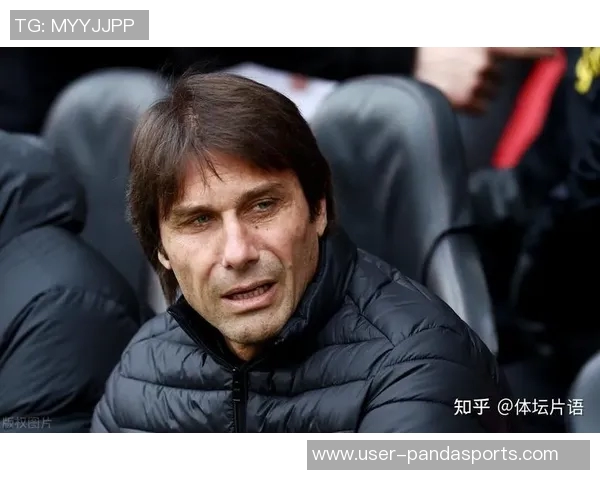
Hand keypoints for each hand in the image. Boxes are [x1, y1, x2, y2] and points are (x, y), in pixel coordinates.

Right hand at [414, 47, 555, 113]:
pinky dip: (470, 106)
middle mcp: (483, 63)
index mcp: (483, 44)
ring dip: (476, 93)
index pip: (520, 47)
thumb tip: (491, 58)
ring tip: (454, 86)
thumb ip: (477, 47)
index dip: (539, 50)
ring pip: (490, 94)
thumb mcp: (455, 40)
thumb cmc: (429, 55)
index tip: (554, 55)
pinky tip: (453, 97)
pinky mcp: (466, 101)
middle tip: (460, 74)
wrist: (406, 72)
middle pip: (498, 77)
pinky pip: (480, 108)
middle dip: (484, 78)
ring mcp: (475, 83)